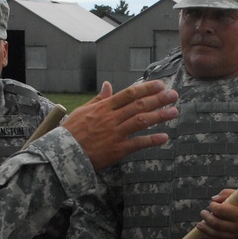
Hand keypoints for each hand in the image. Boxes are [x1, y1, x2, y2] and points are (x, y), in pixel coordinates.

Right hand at [62, 81, 178, 169]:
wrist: (64, 153)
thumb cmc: (72, 131)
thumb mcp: (83, 111)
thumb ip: (99, 99)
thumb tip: (108, 85)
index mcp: (104, 107)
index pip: (129, 94)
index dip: (146, 88)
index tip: (160, 85)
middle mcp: (111, 118)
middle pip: (139, 105)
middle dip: (158, 99)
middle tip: (173, 95)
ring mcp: (115, 133)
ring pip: (141, 121)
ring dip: (159, 116)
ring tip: (174, 111)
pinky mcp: (117, 149)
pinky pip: (137, 144)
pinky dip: (151, 140)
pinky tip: (165, 137)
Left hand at [198, 189, 237, 238]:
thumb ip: (227, 194)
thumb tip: (213, 199)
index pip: (221, 211)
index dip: (213, 207)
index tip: (211, 204)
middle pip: (216, 224)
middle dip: (206, 218)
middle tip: (203, 213)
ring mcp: (236, 236)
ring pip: (216, 234)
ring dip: (205, 229)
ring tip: (200, 224)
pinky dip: (210, 237)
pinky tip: (204, 233)